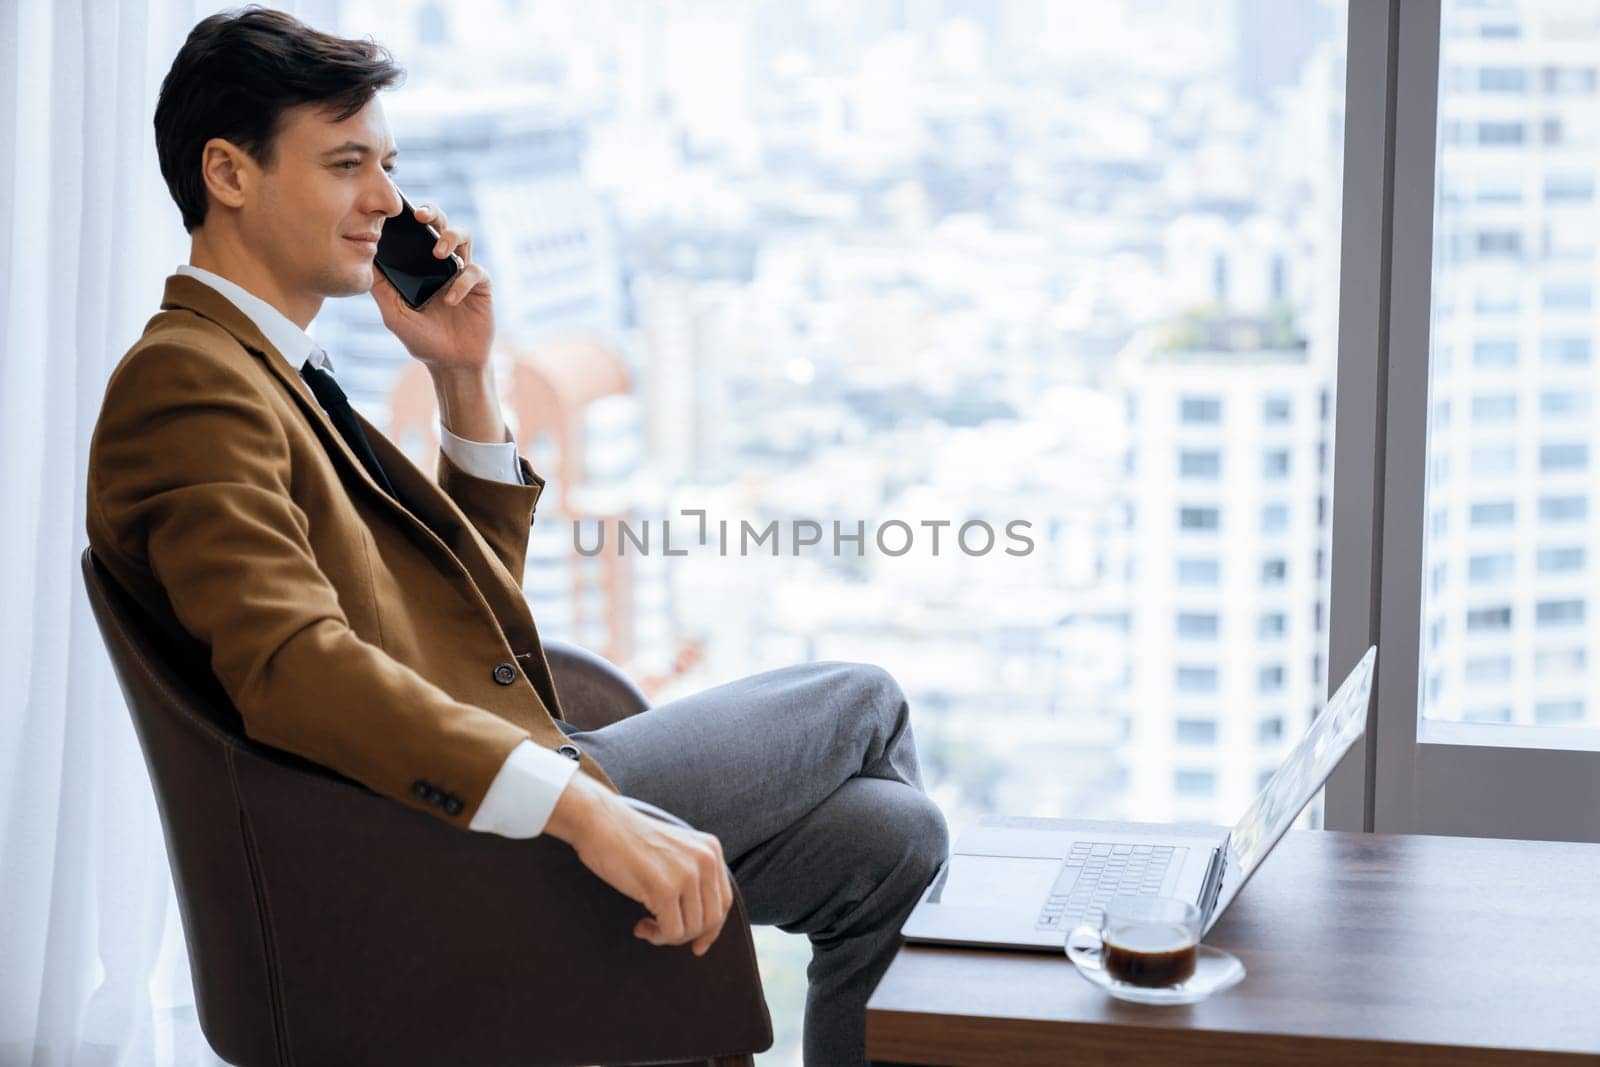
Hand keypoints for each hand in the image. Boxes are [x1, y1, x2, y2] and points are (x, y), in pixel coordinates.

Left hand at [368, 203, 493, 374]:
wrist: (451, 364)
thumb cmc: (422, 339)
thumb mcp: (394, 314)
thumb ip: (381, 287)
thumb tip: (364, 259)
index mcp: (419, 266)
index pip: (415, 233)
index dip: (408, 217)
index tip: (395, 211)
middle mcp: (441, 264)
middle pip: (441, 224)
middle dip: (433, 213)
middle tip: (421, 218)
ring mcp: (462, 273)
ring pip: (464, 236)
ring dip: (451, 237)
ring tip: (439, 253)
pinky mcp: (481, 286)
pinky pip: (475, 270)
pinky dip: (463, 282)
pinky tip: (451, 300)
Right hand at [547, 776, 732, 956]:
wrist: (600, 823)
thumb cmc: (630, 841)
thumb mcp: (675, 852)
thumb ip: (695, 877)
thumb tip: (706, 929)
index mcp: (711, 850)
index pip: (724, 902)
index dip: (711, 930)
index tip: (697, 945)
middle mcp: (706, 860)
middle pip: (711, 919)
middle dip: (686, 935)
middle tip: (660, 931)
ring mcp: (687, 874)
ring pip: (691, 929)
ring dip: (667, 936)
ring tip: (646, 924)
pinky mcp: (665, 888)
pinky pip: (671, 932)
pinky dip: (656, 936)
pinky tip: (640, 925)